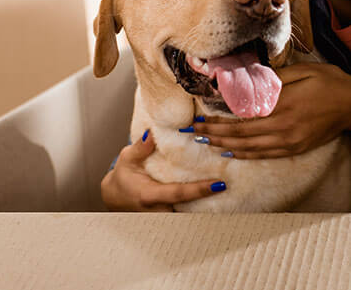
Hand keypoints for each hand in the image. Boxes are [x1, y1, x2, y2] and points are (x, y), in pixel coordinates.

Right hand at [100, 130, 226, 210]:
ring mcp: (165, 216)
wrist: (115, 198)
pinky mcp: (170, 216)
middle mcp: (160, 210)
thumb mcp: (126, 159)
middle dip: (211, 201)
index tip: (219, 184)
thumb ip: (139, 148)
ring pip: (191, 214)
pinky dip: (202, 205)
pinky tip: (218, 194)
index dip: (199, 190)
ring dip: (209, 205)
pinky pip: (188, 213)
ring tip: (233, 191)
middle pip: (191, 209)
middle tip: (235, 185)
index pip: (178, 194)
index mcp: (149, 196)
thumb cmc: (122, 177)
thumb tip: (151, 133)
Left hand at [191, 63, 350, 158]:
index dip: (220, 118)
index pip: (243, 115)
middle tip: (196, 132)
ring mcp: (290, 141)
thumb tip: (249, 82)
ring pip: (250, 147)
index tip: (202, 116)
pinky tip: (233, 152)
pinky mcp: (295, 148)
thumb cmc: (332, 83)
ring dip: (226, 146)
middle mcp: (284, 126)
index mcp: (284, 104)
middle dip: (216, 134)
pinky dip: (246, 154)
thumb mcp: (304, 71)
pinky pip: (264, 154)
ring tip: (208, 143)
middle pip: (241, 134)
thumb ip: (276, 80)